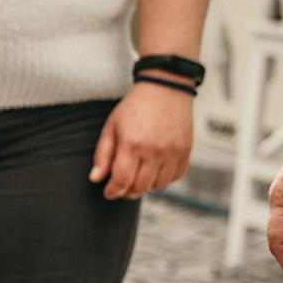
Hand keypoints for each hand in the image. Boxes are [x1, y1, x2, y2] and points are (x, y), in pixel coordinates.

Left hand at [90, 84, 194, 200]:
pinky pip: (175, 177)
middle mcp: (155, 151)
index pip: (122, 180)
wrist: (165, 89)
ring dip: (146, 187)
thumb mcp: (111, 127)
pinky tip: (154, 173)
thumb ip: (102, 155)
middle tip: (121, 188)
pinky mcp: (186, 151)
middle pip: (140, 187)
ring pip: (159, 185)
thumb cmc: (135, 107)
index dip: (113, 191)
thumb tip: (95, 178)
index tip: (109, 192)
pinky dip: (164, 180)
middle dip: (127, 192)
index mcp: (132, 144)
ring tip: (136, 180)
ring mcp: (173, 152)